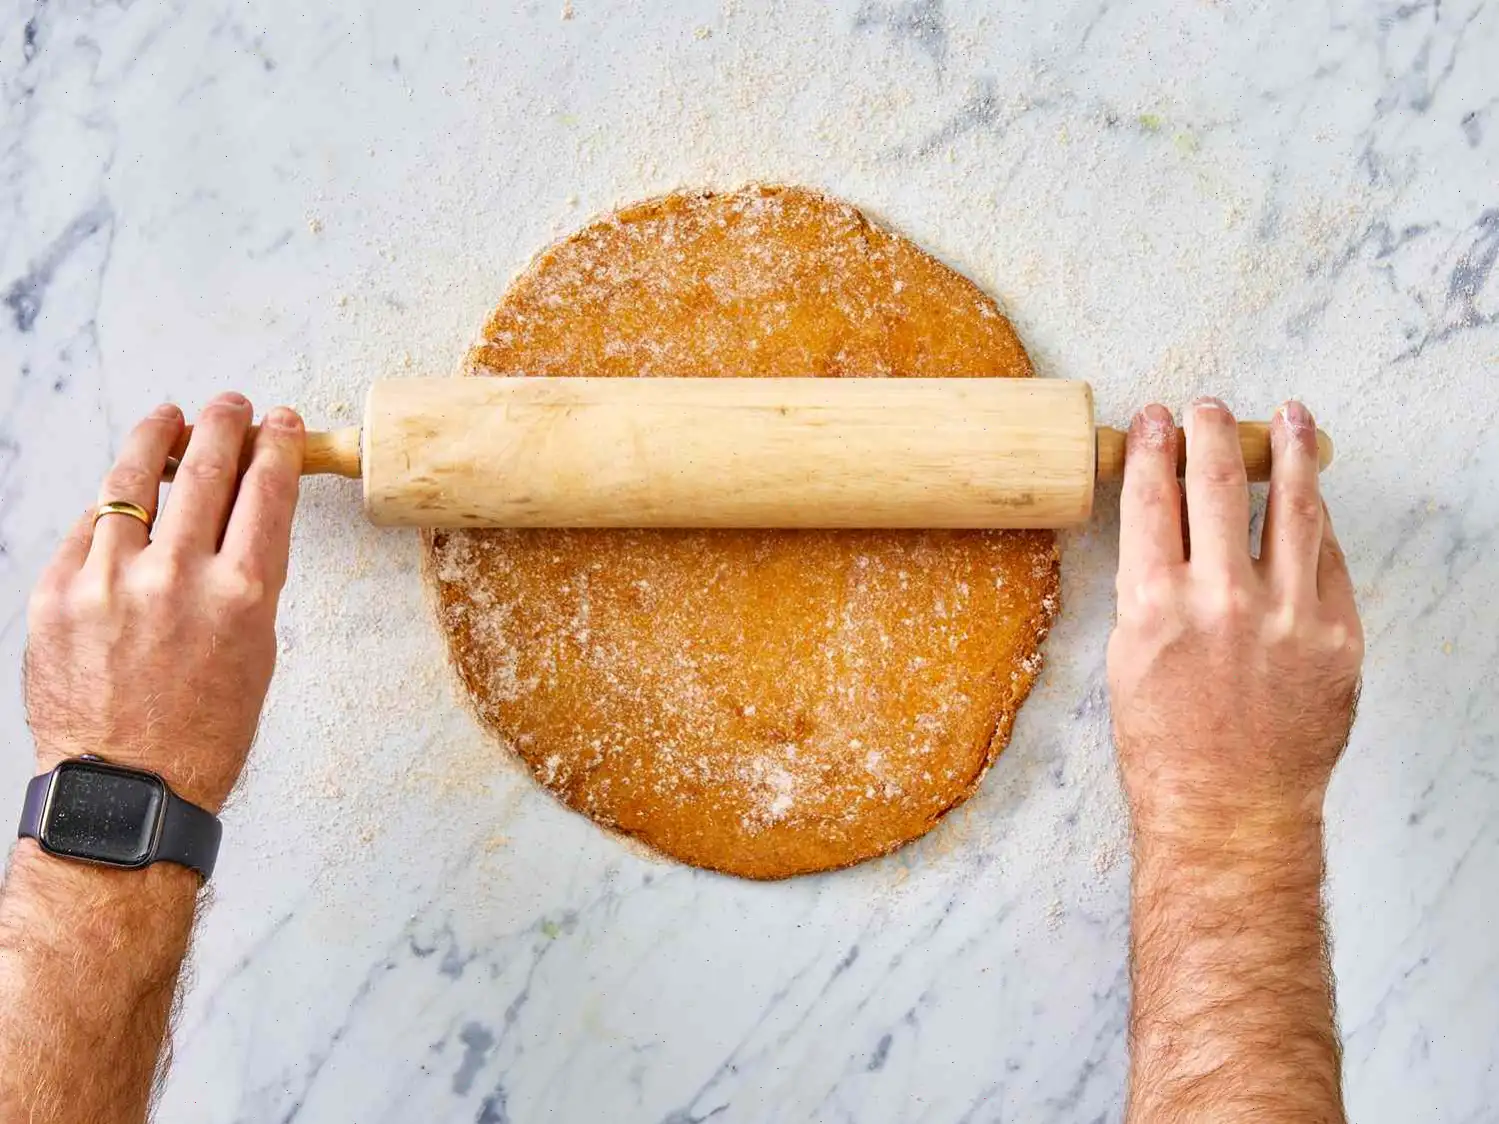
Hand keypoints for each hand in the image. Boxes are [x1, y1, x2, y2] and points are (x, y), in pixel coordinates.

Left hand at [23, 393, 304, 812]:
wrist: (128, 788)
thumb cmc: (204, 731)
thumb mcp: (257, 650)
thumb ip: (248, 578)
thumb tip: (240, 517)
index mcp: (242, 596)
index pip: (266, 492)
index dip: (277, 445)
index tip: (279, 422)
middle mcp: (177, 578)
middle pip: (204, 468)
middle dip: (223, 424)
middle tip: (230, 405)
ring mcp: (109, 581)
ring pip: (133, 482)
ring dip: (155, 440)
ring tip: (167, 419)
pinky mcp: (55, 594)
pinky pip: (87, 528)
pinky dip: (111, 508)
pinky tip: (125, 499)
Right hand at [1107, 398, 1362, 840]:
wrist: (1228, 810)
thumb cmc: (1166, 748)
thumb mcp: (1127, 659)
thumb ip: (1147, 589)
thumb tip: (1164, 529)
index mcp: (1155, 605)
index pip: (1150, 498)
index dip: (1150, 448)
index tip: (1152, 421)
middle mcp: (1221, 600)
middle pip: (1215, 484)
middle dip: (1208, 432)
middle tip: (1205, 408)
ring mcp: (1288, 616)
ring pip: (1292, 506)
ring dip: (1288, 452)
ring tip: (1289, 418)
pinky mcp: (1338, 636)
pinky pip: (1328, 560)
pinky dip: (1317, 524)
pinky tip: (1311, 502)